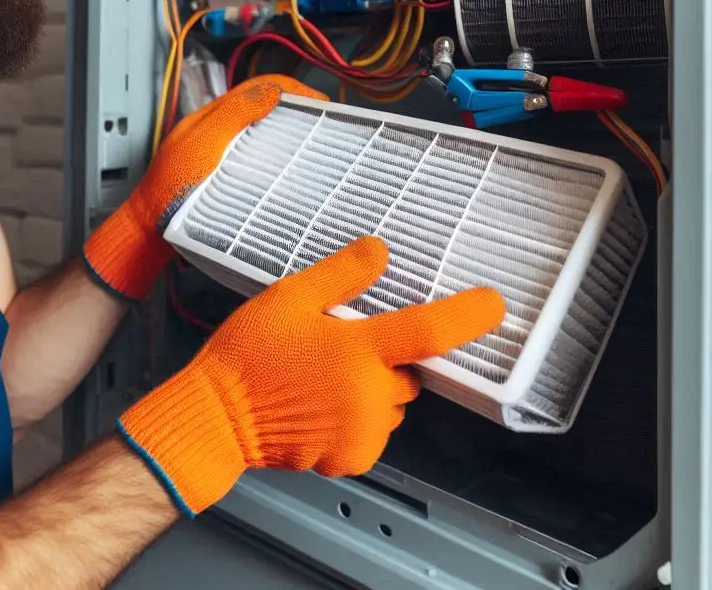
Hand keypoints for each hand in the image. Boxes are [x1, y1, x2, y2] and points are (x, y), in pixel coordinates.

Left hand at [82, 75, 326, 300]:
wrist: (150, 229)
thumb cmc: (169, 187)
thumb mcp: (202, 144)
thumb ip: (233, 114)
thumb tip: (272, 91)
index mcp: (213, 114)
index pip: (259, 87)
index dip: (293, 89)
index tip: (322, 105)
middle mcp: (219, 129)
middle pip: (264, 108)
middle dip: (296, 110)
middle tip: (324, 126)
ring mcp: (221, 152)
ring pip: (261, 133)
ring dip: (288, 134)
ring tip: (313, 148)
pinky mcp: (224, 176)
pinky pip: (256, 159)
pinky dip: (276, 158)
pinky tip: (288, 175)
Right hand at [117, 236, 505, 514]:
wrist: (216, 417)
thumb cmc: (248, 354)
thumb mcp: (288, 297)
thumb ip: (340, 275)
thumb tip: (380, 252)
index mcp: (358, 351)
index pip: (428, 330)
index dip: (467, 315)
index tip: (495, 305)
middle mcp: (370, 396)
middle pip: (406, 370)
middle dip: (384, 356)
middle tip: (337, 344)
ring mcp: (364, 432)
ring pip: (391, 402)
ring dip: (372, 388)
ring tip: (321, 377)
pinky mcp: (352, 458)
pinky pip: (373, 429)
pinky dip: (357, 417)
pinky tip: (319, 406)